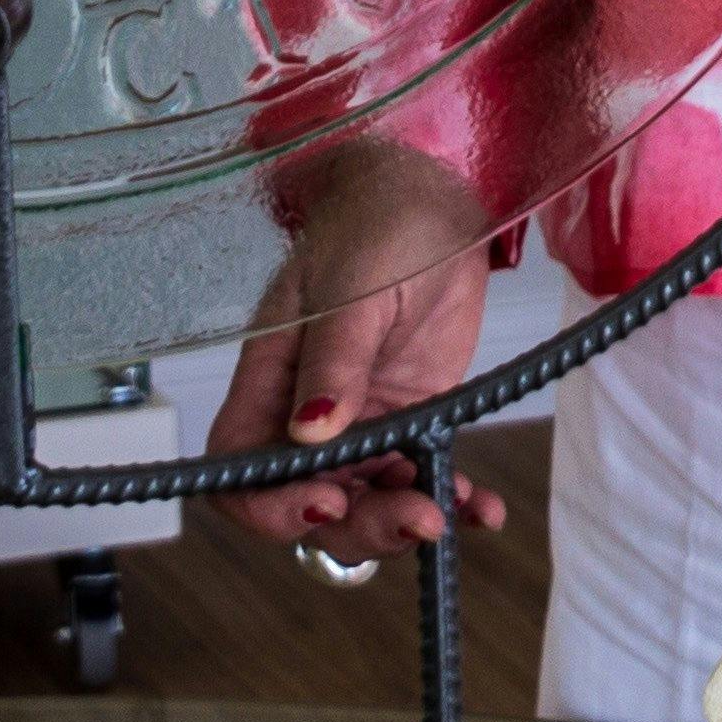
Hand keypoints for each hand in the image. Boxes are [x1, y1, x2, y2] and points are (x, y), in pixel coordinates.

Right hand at [197, 139, 508, 559]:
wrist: (435, 196)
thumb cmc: (377, 223)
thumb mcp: (355, 289)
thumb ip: (335, 359)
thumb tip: (310, 430)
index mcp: (270, 377)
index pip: (239, 466)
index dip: (270, 502)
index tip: (327, 501)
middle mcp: (306, 411)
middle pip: (307, 499)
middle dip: (356, 525)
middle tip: (415, 519)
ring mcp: (361, 420)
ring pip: (365, 501)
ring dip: (403, 521)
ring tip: (450, 514)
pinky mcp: (411, 418)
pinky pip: (420, 474)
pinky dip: (449, 499)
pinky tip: (482, 509)